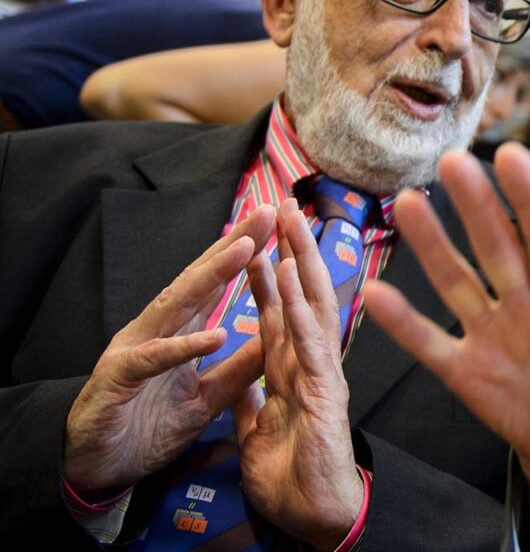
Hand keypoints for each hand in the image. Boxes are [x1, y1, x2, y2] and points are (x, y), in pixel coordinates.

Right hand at [62, 205, 274, 492]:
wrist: (100, 468)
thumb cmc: (148, 427)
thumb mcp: (206, 397)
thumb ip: (237, 369)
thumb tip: (274, 340)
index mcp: (178, 333)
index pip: (217, 286)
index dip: (245, 257)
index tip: (278, 227)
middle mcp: (157, 331)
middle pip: (200, 281)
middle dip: (233, 246)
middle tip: (266, 213)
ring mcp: (135, 349)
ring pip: (178, 305)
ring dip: (212, 277)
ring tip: (246, 249)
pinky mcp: (120, 378)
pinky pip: (155, 359)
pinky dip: (184, 347)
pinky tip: (214, 334)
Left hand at [234, 201, 361, 548]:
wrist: (317, 518)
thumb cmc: (294, 482)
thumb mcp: (257, 435)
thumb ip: (251, 404)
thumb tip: (239, 381)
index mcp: (294, 374)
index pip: (281, 315)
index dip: (271, 278)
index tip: (262, 242)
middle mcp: (312, 366)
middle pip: (303, 298)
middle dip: (292, 252)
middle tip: (283, 207)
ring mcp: (323, 374)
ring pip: (313, 307)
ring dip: (302, 261)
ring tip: (292, 220)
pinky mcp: (325, 391)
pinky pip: (310, 342)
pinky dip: (301, 306)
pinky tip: (295, 275)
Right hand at [363, 144, 529, 539]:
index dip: (529, 196)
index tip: (510, 155)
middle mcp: (524, 302)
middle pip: (496, 246)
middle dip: (475, 206)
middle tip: (452, 161)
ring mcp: (492, 334)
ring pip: (458, 282)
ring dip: (433, 247)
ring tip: (409, 204)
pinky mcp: (467, 372)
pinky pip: (431, 344)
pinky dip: (406, 322)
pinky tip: (374, 294)